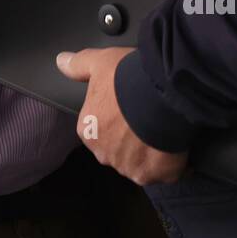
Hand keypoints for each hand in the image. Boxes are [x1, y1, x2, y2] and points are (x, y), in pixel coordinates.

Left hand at [56, 47, 188, 185]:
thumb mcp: (99, 63)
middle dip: (131, 137)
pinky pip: (163, 171)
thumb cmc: (127, 79)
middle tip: (147, 116)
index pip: (99, 127)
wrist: (163, 95)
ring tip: (163, 128)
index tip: (129, 105)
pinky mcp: (154, 176)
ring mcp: (129, 168)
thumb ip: (78, 64)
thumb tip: (61, 61)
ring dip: (150, 150)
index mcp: (87, 130)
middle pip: (118, 148)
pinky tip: (175, 143)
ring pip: (140, 161)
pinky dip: (170, 162)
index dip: (116, 116)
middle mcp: (103, 154)